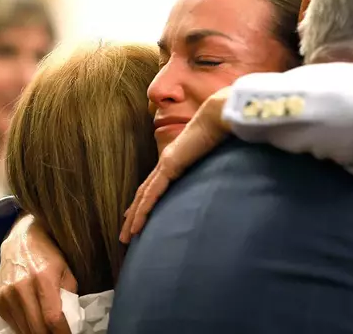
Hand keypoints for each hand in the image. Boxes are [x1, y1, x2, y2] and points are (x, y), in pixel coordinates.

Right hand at [0, 214, 76, 333]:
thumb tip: (72, 320)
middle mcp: (22, 287)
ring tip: (48, 331)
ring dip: (36, 333)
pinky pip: (12, 323)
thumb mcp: (65, 270)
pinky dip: (24, 328)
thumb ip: (69, 294)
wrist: (20, 241)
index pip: (52, 317)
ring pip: (23, 328)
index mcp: (43, 278)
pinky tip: (33, 324)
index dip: (62, 333)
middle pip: (36, 327)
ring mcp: (7, 294)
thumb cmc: (48, 254)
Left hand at [120, 87, 231, 243]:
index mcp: (176, 159)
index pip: (156, 184)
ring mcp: (166, 164)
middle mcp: (167, 162)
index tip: (137, 214)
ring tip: (126, 236)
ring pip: (143, 197)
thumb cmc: (223, 132)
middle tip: (126, 233)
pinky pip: (151, 194)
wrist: (218, 117)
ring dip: (133, 218)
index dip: (145, 200)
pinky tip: (136, 226)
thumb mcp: (218, 156)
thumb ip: (216, 168)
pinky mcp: (168, 167)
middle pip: (144, 193)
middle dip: (134, 214)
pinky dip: (142, 211)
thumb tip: (226, 179)